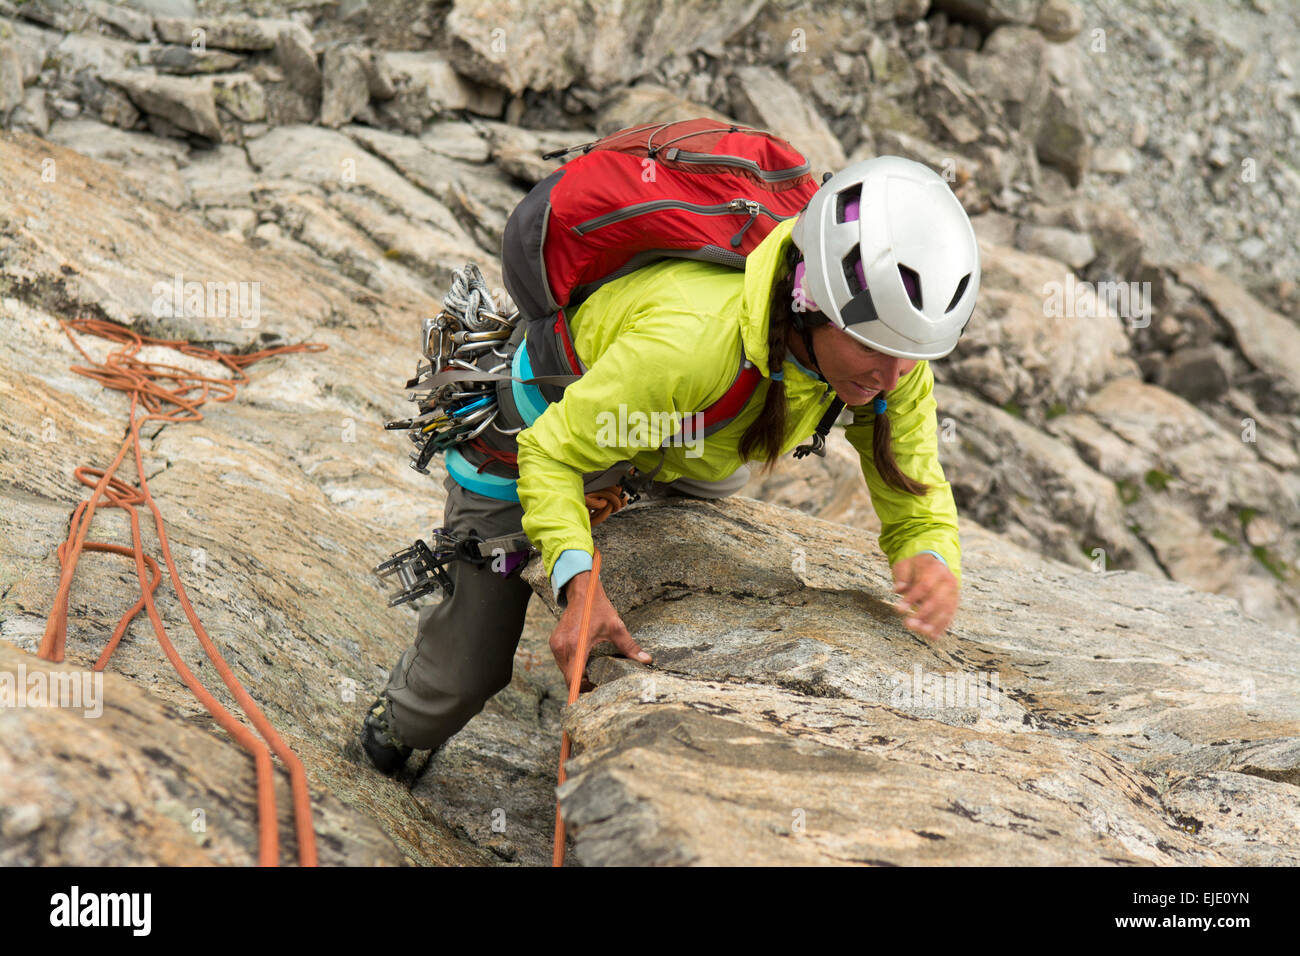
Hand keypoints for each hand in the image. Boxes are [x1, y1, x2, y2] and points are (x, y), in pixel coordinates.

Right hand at [549, 570, 651, 686]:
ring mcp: (556, 645)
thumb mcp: (616, 627)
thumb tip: (647, 660)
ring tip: (593, 679)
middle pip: (569, 679)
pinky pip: (563, 663)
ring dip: (577, 677)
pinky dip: (572, 667)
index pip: (574, 679)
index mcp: (576, 645)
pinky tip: (585, 666)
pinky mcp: (554, 643)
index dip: (582, 692)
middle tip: (599, 689)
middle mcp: (562, 647)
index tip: (593, 698)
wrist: (582, 592)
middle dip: (583, 686)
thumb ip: (630, 647)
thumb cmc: (598, 608)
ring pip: (565, 672)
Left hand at [890, 554, 958, 641]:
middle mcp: (948, 581)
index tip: (899, 609)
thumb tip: (898, 589)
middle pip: (937, 600)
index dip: (912, 598)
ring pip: (945, 610)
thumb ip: (901, 576)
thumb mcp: (905, 565)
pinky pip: (949, 616)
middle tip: (908, 624)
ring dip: (933, 623)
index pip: (924, 586)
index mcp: (935, 568)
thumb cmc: (916, 566)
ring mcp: (953, 592)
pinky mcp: (954, 602)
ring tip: (921, 632)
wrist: (935, 563)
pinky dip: (941, 627)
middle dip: (922, 614)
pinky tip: (933, 636)